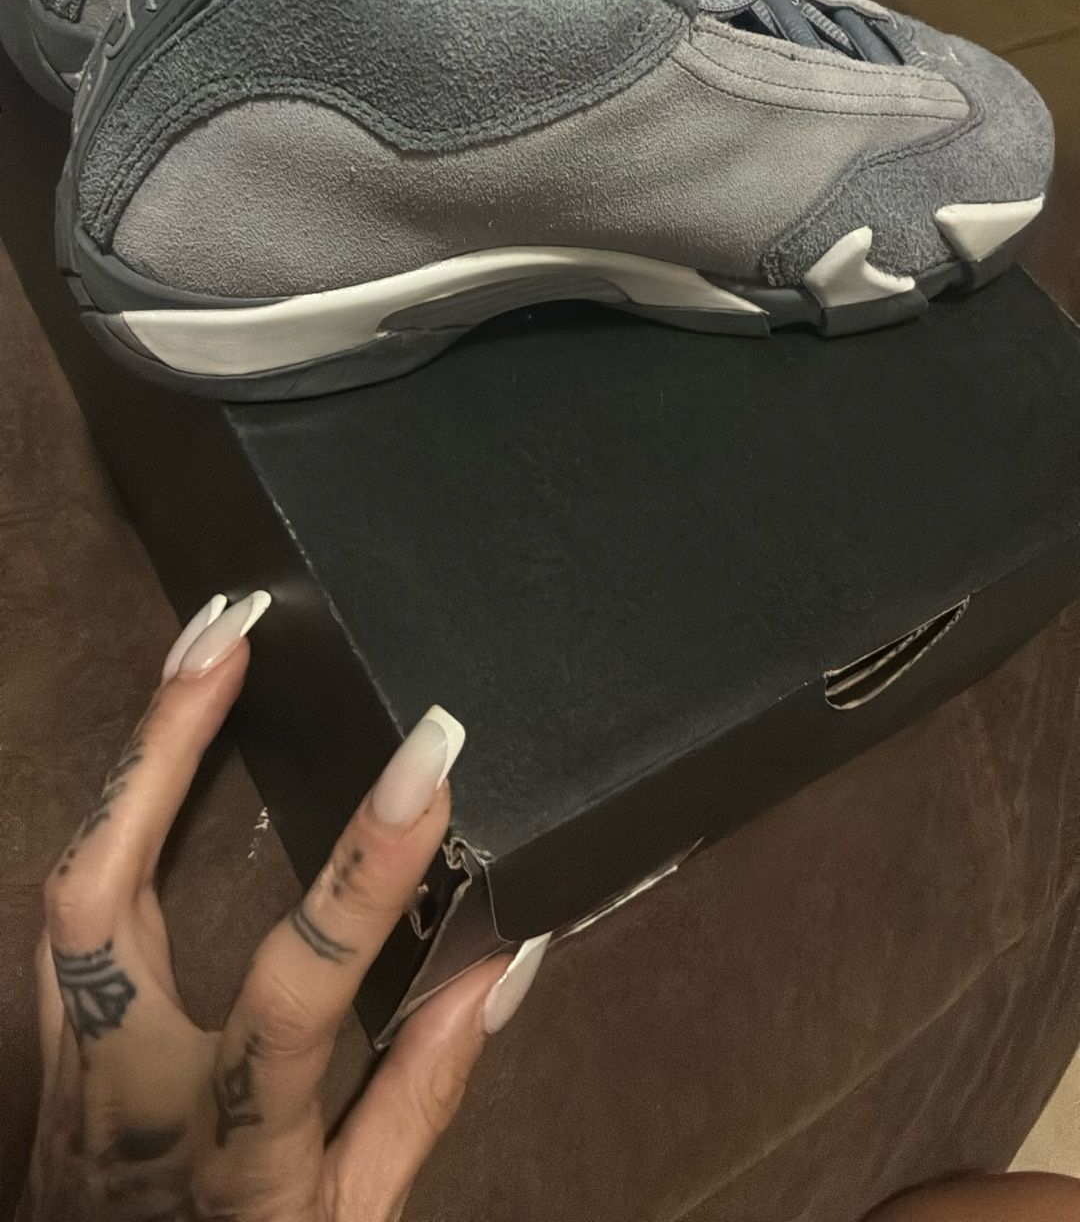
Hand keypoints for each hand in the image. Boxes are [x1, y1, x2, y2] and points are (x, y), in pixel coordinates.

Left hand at [24, 591, 547, 1220]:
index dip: (367, 872)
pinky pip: (70, 900)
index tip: (433, 763)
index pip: (295, 991)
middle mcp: (125, 1091)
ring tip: (203, 642)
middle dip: (165, 747)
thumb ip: (421, 1092)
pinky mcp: (48, 1040)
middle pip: (101, 897)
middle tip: (232, 630)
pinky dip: (118, 803)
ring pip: (67, 882)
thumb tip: (501, 958)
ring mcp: (68, 1062)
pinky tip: (166, 738)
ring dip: (134, 752)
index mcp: (225, 1145)